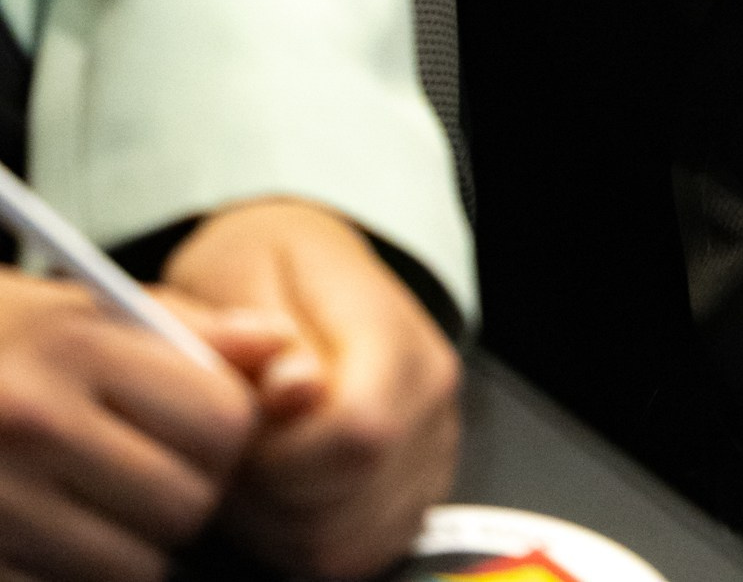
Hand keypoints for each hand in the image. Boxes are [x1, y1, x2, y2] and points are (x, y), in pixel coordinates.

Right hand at [0, 266, 255, 581]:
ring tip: (106, 496)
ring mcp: (2, 504)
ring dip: (140, 542)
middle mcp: (35, 424)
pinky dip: (83, 572)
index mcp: (77, 349)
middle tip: (156, 465)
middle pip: (188, 502)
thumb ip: (195, 328)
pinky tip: (63, 527)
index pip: (222, 420)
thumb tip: (282, 346)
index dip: (229, 427)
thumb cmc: (25, 342)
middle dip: (190, 490)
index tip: (205, 422)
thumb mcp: (101, 308)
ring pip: (139, 566)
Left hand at [161, 204, 458, 579]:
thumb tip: (295, 388)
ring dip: (280, 526)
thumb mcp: (239, 268)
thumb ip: (260, 332)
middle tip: (235, 451)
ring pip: (351, 545)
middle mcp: (432, 395)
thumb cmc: (262, 265)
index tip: (238, 432)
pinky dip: (305, 543)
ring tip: (254, 467)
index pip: (359, 432)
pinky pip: (359, 557)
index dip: (280, 457)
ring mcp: (431, 448)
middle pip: (352, 501)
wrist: (301, 265)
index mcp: (397, 333)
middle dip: (270, 499)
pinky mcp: (415, 490)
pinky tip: (280, 494)